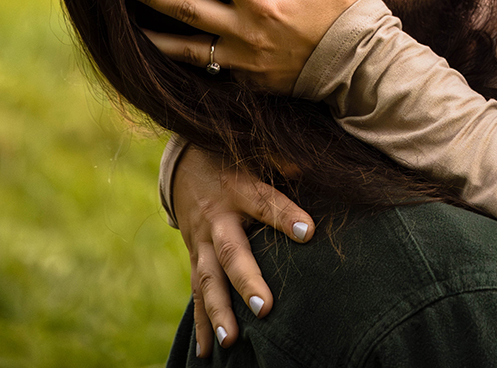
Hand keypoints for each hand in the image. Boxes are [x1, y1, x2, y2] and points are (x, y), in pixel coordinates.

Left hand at [122, 0, 372, 93]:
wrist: (364, 69)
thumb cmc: (352, 11)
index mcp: (264, 1)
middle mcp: (246, 34)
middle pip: (185, 10)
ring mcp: (244, 63)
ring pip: (187, 50)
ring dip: (155, 35)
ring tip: (128, 24)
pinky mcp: (249, 82)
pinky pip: (209, 69)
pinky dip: (185, 59)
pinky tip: (170, 50)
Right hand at [173, 145, 314, 355]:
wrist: (186, 161)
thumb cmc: (234, 155)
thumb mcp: (256, 149)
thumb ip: (282, 158)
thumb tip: (310, 164)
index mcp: (239, 188)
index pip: (266, 202)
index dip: (286, 216)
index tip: (310, 232)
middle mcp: (218, 218)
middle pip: (231, 251)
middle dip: (246, 281)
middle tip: (264, 308)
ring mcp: (202, 241)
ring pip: (208, 280)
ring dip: (219, 312)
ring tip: (232, 341)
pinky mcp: (195, 258)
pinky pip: (197, 292)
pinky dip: (201, 323)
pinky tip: (206, 352)